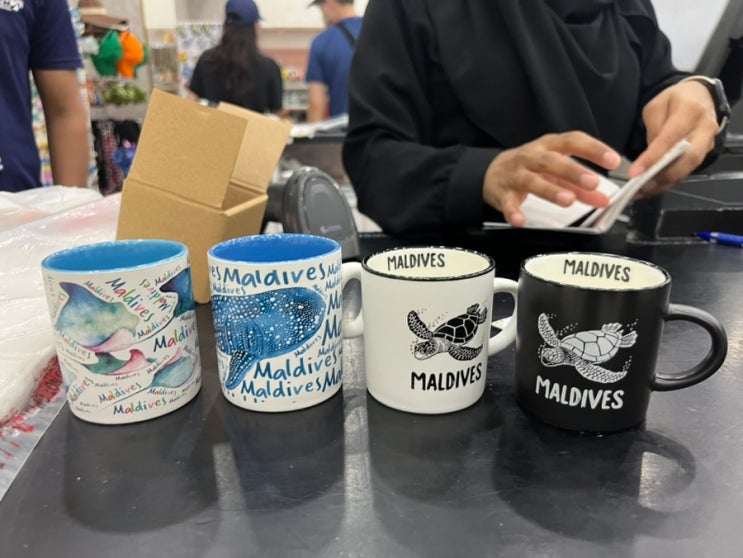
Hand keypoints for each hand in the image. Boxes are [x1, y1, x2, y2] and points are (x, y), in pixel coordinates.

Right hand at [483, 131, 621, 226]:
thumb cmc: (530, 168)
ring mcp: (515, 174)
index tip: (613, 160)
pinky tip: (520, 220)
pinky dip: (513, 211)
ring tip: (568, 201)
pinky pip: (507, 202)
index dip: (593, 149)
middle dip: (573, 171)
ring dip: (550, 190)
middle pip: (551, 161)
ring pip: (531, 180)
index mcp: (549, 146)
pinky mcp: (502, 192)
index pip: (573, 141)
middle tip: (593, 183)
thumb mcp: (556, 171)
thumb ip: (580, 185)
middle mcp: (532, 157)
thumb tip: (604, 199)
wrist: (492, 172)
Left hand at [628, 79, 718, 196]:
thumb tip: (650, 156)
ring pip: (689, 168)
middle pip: (687, 159)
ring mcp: (708, 143)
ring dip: (665, 183)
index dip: (653, 158)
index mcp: (690, 111)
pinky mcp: (705, 154)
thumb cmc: (675, 100)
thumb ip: (653, 129)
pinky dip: (669, 182)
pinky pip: (687, 171)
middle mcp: (704, 128)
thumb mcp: (657, 106)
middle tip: (641, 187)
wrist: (701, 96)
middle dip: (663, 176)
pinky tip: (652, 188)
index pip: (670, 138)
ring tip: (643, 192)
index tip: (635, 172)